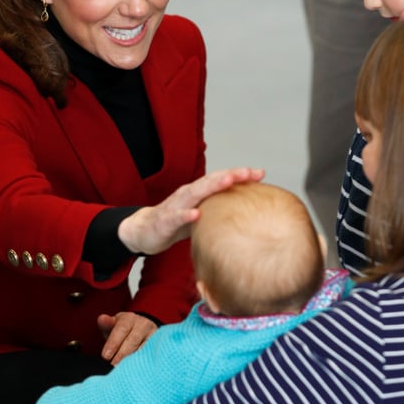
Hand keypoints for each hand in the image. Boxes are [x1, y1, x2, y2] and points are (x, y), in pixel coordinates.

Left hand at [97, 311, 157, 364]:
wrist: (140, 330)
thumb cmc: (122, 331)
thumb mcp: (112, 326)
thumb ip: (106, 324)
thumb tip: (101, 319)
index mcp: (129, 318)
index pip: (121, 329)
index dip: (113, 343)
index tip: (105, 356)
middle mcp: (143, 324)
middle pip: (133, 340)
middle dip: (122, 354)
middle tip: (113, 365)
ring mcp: (154, 334)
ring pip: (144, 347)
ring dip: (133, 359)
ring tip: (124, 369)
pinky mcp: (160, 344)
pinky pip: (152, 353)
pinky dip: (143, 361)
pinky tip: (137, 369)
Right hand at [117, 167, 264, 255]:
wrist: (142, 231)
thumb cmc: (175, 223)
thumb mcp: (200, 215)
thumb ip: (218, 211)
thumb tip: (246, 215)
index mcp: (198, 193)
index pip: (221, 180)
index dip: (240, 176)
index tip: (261, 174)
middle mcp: (188, 194)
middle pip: (211, 181)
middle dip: (231, 175)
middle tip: (250, 172)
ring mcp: (176, 206)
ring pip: (195, 193)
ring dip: (211, 186)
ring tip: (228, 181)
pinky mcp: (165, 220)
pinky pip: (176, 216)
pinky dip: (186, 214)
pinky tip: (196, 213)